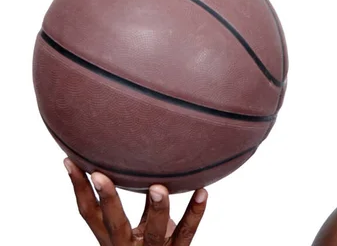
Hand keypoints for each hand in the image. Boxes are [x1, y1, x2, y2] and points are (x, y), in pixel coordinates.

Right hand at [64, 158, 207, 244]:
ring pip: (153, 230)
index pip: (89, 212)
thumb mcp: (138, 228)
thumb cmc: (151, 245)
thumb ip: (141, 202)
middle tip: (100, 174)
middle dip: (107, 198)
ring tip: (159, 187)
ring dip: (157, 207)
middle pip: (114, 222)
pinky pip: (187, 232)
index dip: (79, 189)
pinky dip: (196, 211)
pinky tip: (203, 191)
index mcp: (112, 238)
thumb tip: (138, 161)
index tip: (71, 161)